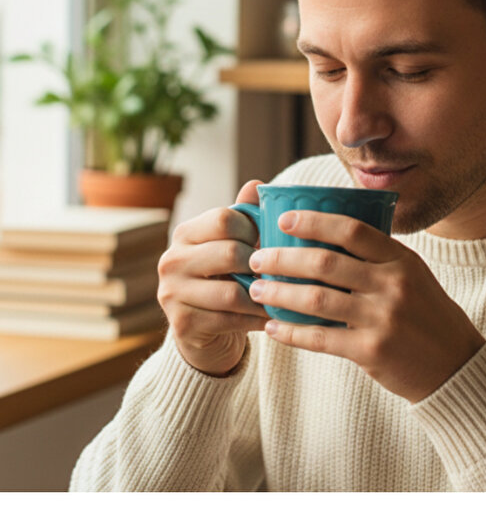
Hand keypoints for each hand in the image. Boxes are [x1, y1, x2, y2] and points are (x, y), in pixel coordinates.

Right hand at [157, 180, 268, 375]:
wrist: (204, 330)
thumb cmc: (224, 278)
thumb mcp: (231, 244)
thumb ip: (243, 216)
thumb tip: (257, 184)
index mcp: (185, 233)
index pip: (224, 219)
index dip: (253, 229)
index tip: (266, 242)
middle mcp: (171, 260)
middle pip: (230, 253)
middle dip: (260, 265)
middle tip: (280, 271)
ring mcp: (173, 293)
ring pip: (232, 292)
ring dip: (262, 296)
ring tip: (283, 296)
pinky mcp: (182, 324)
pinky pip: (230, 320)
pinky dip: (256, 319)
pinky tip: (272, 317)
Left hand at [247, 210, 484, 402]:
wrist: (456, 366)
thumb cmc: (427, 314)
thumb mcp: (412, 274)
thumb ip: (377, 258)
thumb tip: (325, 237)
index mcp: (401, 259)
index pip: (351, 230)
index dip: (314, 221)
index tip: (283, 220)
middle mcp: (392, 284)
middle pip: (325, 263)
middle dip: (284, 259)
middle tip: (257, 259)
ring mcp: (382, 318)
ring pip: (316, 299)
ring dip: (280, 294)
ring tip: (257, 291)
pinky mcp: (372, 351)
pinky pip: (321, 338)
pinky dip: (292, 333)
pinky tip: (274, 329)